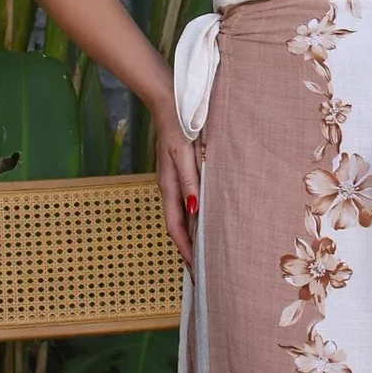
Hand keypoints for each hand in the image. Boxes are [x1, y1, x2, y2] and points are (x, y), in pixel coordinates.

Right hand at [151, 100, 200, 268]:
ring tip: (204, 251)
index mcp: (169, 187)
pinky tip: (202, 218)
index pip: (176, 227)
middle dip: (187, 248)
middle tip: (202, 269)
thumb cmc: (179, 127)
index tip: (195, 270)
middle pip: (177, 226)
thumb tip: (194, 211)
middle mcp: (169, 188)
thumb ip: (189, 181)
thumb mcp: (185, 154)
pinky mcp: (177, 172)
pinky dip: (192, 217)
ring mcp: (171, 180)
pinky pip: (183, 201)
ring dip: (190, 234)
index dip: (185, 249)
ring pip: (180, 215)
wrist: (167, 103)